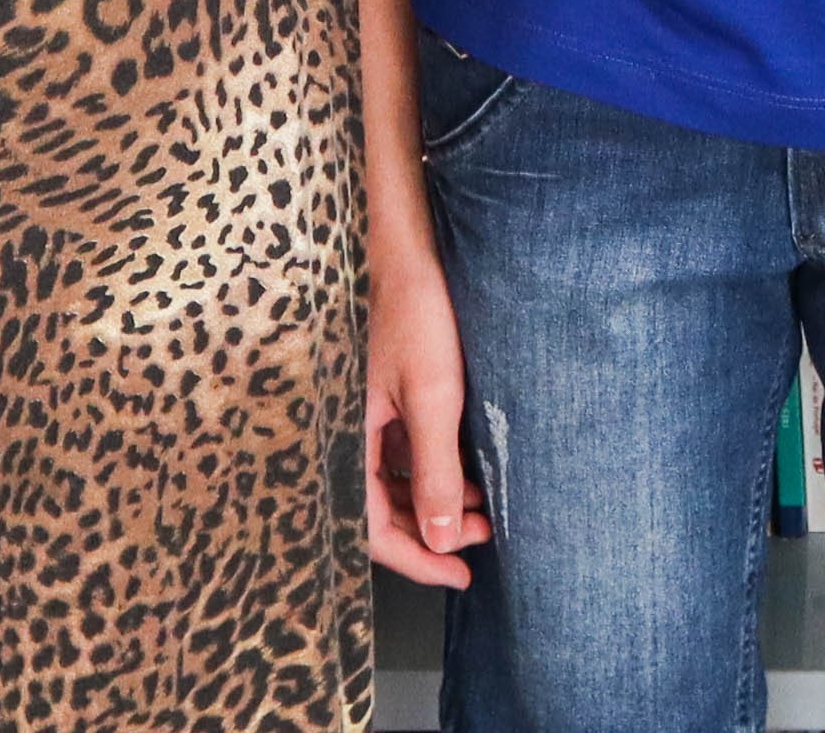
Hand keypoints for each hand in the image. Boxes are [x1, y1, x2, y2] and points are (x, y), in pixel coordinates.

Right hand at [362, 218, 485, 586]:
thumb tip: (438, 537)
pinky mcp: (377, 395)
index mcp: (343, 437)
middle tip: (481, 539)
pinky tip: (463, 469)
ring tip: (481, 506)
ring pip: (391, 481)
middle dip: (431, 530)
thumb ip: (432, 472)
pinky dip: (429, 468)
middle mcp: (344, 431)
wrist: (405, 246)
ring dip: (433, 500)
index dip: (416, 558)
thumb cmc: (413, 311)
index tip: (459, 576)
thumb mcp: (431, 398)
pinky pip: (396, 451)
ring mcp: (360, 414)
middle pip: (379, 508)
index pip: (369, 526)